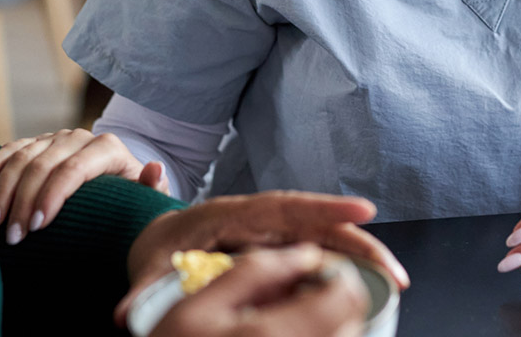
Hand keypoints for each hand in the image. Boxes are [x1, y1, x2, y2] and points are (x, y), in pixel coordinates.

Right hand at [0, 129, 168, 244]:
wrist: (118, 183)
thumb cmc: (131, 198)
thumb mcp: (146, 198)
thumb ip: (153, 187)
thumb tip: (155, 168)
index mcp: (108, 148)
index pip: (75, 169)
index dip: (53, 196)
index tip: (38, 228)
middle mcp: (80, 137)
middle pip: (43, 164)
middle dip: (24, 201)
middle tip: (13, 237)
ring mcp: (56, 137)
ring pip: (22, 156)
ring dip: (4, 190)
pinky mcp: (37, 142)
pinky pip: (10, 149)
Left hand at [120, 191, 409, 323]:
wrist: (156, 240)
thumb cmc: (157, 249)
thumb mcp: (148, 269)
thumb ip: (144, 288)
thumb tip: (124, 314)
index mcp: (232, 214)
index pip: (283, 207)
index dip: (323, 208)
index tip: (361, 212)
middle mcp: (261, 219)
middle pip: (317, 223)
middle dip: (358, 241)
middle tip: (395, 271)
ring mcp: (274, 233)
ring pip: (325, 238)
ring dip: (361, 256)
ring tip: (395, 282)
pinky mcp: (282, 248)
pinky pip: (319, 253)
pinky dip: (346, 266)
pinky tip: (374, 288)